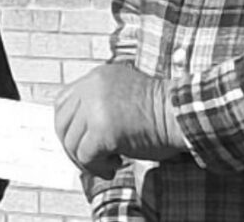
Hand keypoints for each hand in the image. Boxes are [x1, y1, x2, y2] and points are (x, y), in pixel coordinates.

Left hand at [54, 63, 185, 178]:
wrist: (182, 116)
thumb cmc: (160, 112)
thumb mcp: (124, 94)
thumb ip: (98, 103)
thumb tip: (77, 132)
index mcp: (97, 76)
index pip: (62, 101)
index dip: (68, 126)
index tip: (82, 141)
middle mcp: (92, 87)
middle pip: (61, 122)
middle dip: (72, 147)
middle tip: (91, 159)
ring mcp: (96, 107)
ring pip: (72, 143)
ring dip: (87, 160)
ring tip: (110, 163)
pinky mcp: (102, 130)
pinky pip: (85, 156)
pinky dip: (97, 168)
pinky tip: (115, 166)